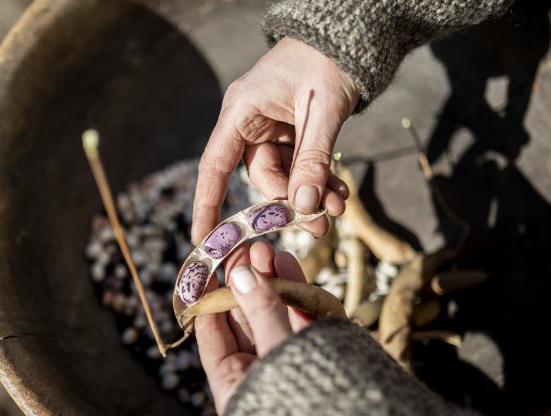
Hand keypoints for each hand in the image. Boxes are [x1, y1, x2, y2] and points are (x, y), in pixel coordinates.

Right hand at [192, 37, 358, 242]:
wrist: (347, 39)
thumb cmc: (328, 60)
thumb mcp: (323, 111)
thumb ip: (312, 159)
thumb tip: (304, 207)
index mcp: (241, 111)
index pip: (215, 167)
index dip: (206, 206)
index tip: (203, 240)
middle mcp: (248, 123)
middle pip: (261, 178)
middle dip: (291, 202)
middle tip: (322, 223)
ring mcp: (268, 130)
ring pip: (283, 177)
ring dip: (310, 194)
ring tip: (338, 204)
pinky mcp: (288, 134)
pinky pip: (298, 167)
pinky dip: (316, 180)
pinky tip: (337, 190)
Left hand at [195, 241, 317, 415]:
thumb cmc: (312, 406)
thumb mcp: (279, 354)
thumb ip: (262, 312)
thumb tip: (239, 273)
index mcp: (234, 387)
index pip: (213, 334)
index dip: (210, 296)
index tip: (209, 265)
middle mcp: (257, 376)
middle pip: (245, 320)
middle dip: (245, 282)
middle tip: (243, 248)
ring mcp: (288, 366)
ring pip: (274, 315)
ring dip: (270, 281)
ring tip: (265, 250)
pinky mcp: (317, 357)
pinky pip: (301, 321)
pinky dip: (296, 293)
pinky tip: (288, 265)